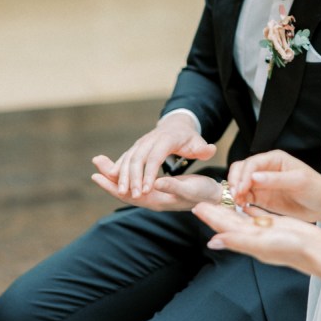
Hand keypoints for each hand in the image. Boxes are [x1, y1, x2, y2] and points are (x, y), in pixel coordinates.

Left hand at [92, 155, 221, 211]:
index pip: (129, 195)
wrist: (215, 198)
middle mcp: (153, 200)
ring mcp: (155, 196)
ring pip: (131, 187)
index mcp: (157, 201)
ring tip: (102, 165)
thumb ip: (172, 187)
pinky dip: (128, 175)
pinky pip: (138, 183)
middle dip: (110, 181)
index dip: (113, 185)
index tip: (98, 175)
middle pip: (126, 192)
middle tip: (95, 168)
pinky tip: (122, 169)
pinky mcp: (159, 190)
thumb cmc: (204, 194)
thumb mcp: (189, 189)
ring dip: (116, 177)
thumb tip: (154, 182)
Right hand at [101, 115, 216, 197]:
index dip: (150, 173)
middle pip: (138, 159)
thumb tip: (210, 149)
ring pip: (128, 159)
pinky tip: (111, 180)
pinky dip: (117, 169)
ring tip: (122, 192)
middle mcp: (150, 140)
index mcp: (166, 140)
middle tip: (134, 196)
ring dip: (123, 175)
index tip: (148, 189)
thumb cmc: (189, 138)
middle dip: (134, 178)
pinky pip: (124, 158)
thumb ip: (204, 149)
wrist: (177, 124)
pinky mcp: (135, 147)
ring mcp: (141, 143)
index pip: (155, 157)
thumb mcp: (199, 143)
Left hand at [192, 201, 320, 270]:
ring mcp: (266, 230)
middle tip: (202, 201)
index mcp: (249, 239)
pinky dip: (250, 208)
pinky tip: (246, 204)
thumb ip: (237, 241)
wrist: (317, 251)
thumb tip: (212, 242)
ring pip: (242, 218)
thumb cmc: (292, 248)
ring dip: (230, 209)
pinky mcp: (277, 225)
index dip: (210, 217)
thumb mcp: (262, 243)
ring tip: (221, 200)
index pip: (224, 226)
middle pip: (229, 221)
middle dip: (216, 211)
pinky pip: (259, 215)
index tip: (197, 207)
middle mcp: (254, 236)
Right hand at [226, 150, 320, 223]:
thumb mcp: (298, 181)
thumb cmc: (317, 189)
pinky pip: (245, 197)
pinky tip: (243, 207)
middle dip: (235, 182)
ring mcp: (262, 184)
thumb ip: (275, 179)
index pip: (252, 163)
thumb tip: (254, 177)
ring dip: (236, 192)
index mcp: (274, 159)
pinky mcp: (262, 197)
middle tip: (235, 196)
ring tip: (238, 203)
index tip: (241, 189)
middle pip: (241, 170)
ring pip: (240, 183)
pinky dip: (241, 201)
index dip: (243, 175)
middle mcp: (266, 169)